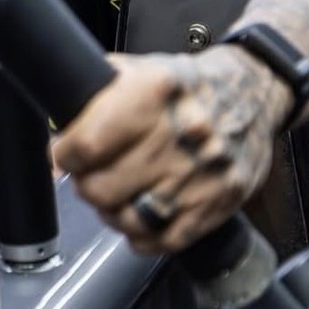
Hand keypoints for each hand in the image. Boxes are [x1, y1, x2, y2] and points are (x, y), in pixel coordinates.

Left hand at [50, 47, 293, 253]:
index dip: (64, 155)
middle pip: (103, 188)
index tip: (63, 155)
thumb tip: (55, 123)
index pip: (87, 144)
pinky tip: (137, 216)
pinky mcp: (218, 202)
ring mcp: (201, 173)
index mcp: (154, 93)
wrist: (252, 93)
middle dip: (85, 184)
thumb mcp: (138, 68)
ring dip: (111, 212)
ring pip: (130, 219)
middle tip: (89, 176)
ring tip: (113, 196)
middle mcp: (179, 135)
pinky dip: (141, 236)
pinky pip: (165, 240)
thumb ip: (94, 93)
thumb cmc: (186, 85)